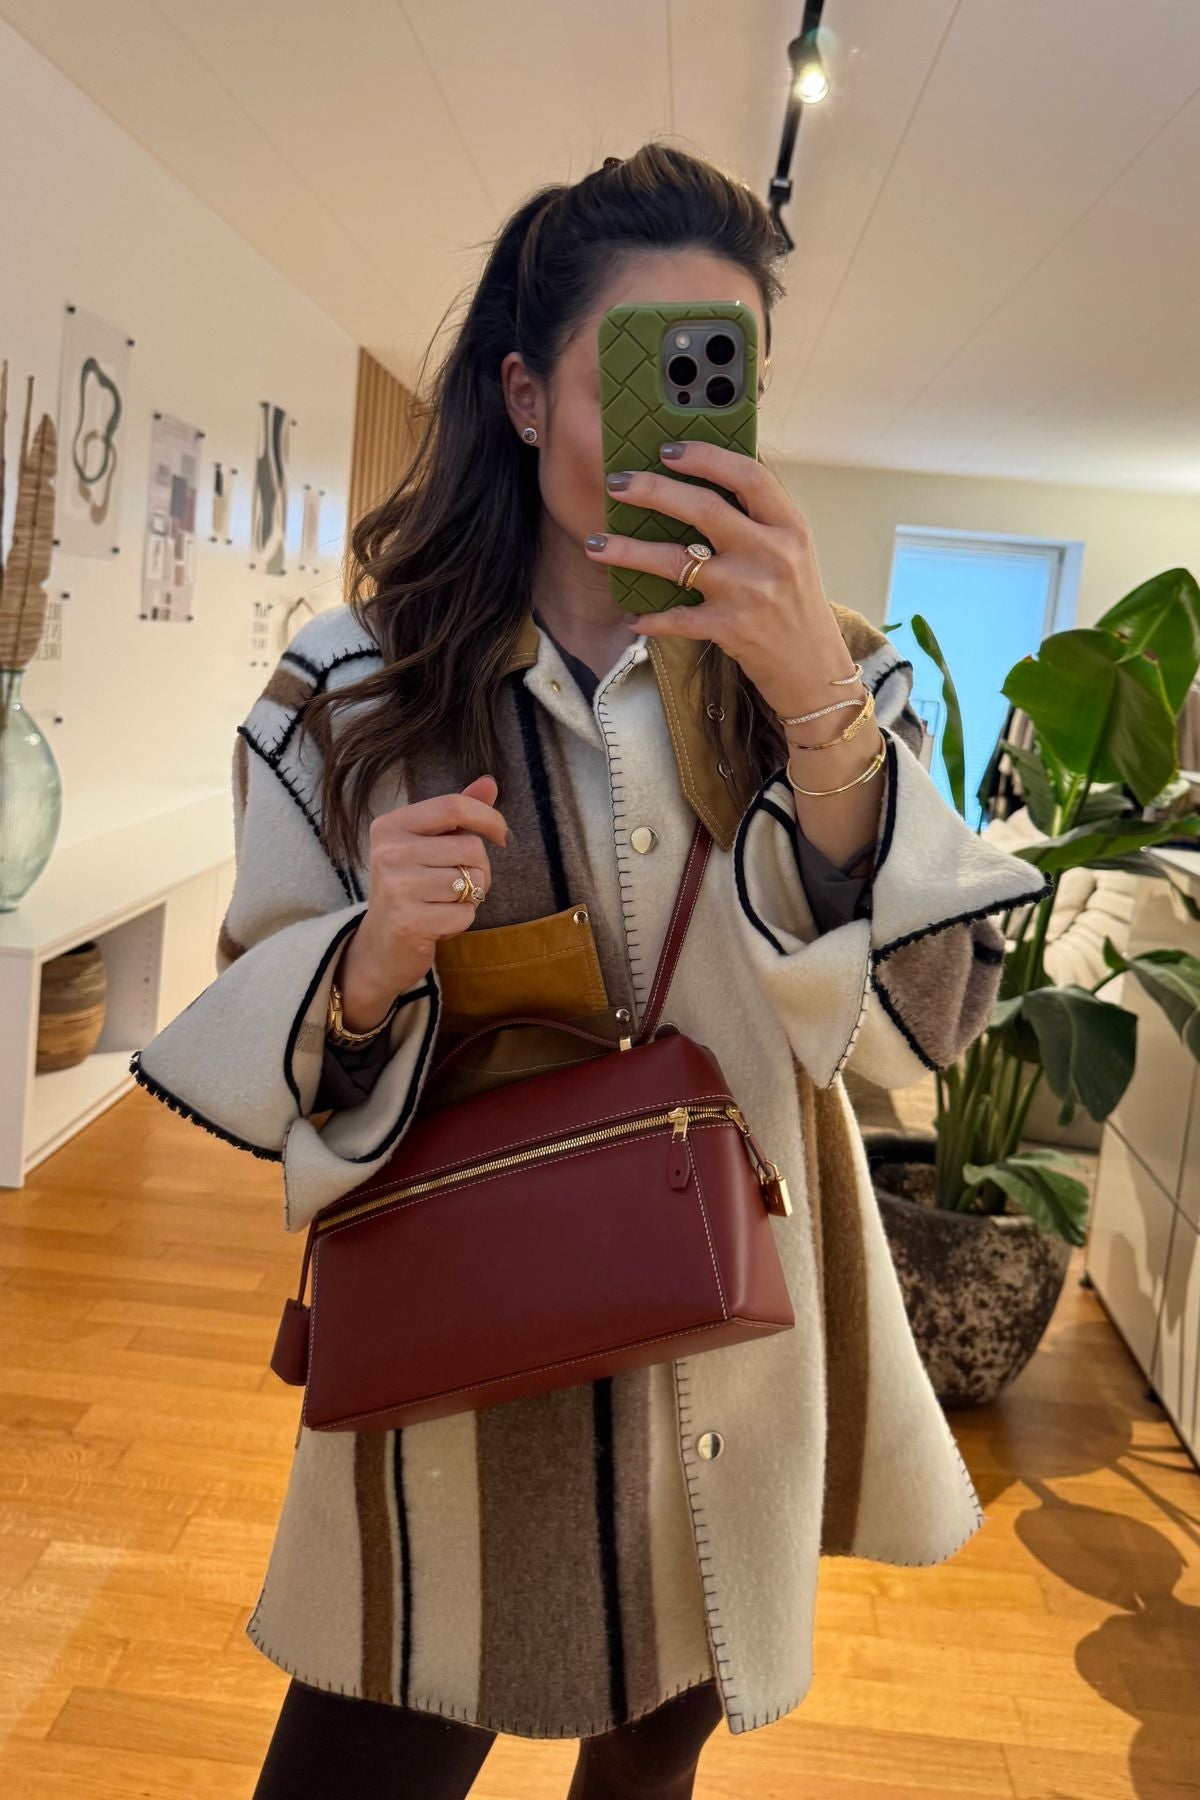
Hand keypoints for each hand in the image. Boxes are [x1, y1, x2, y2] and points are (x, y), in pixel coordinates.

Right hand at [334, 774, 509, 1029]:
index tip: (502, 835)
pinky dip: (461, 922)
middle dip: (480, 869)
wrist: (380, 946)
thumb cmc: (411, 888)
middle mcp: (388, 853)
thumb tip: (489, 782)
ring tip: (443, 903)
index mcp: (390, 826)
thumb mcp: (428, 845)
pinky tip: (437, 924)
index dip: (489, 818)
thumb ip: (457, 814)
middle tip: (458, 885)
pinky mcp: (408, 921)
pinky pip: (465, 914)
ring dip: (470, 897)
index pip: (453, 806)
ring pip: (472, 881)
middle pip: (471, 847)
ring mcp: (396, 887)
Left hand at [584, 440, 858, 719]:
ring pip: (675, 560)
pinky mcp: (730, 628)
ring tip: (593, 543)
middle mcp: (771, 554)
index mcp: (790, 527)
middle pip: (703, 508)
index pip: (749, 476)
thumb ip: (758, 521)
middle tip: (616, 482)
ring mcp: (749, 592)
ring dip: (628, 550)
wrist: (813, 669)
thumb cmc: (795, 605)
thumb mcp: (792, 553)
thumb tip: (703, 484)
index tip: (668, 449)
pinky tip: (631, 617)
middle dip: (653, 490)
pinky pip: (676, 618)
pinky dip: (650, 619)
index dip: (706, 457)